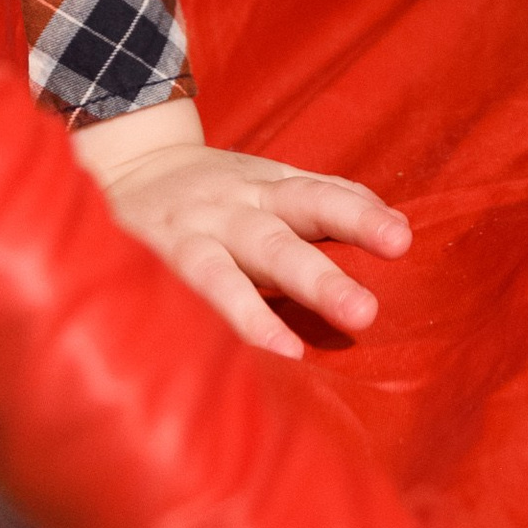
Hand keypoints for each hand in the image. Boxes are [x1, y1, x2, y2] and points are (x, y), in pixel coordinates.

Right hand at [71, 93, 412, 359]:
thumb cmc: (217, 187)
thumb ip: (326, 199)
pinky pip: (168, 297)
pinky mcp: (145, 266)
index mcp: (265, 188)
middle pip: (277, 242)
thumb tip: (399, 226)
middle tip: (364, 312)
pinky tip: (211, 363)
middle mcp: (229, 211)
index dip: (358, 217)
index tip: (401, 240)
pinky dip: (189, 326)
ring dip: (253, 315)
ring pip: (219, 274)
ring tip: (289, 355)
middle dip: (319, 278)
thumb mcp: (269, 179)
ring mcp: (185, 239)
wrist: (127, 164)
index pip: (319, 198)